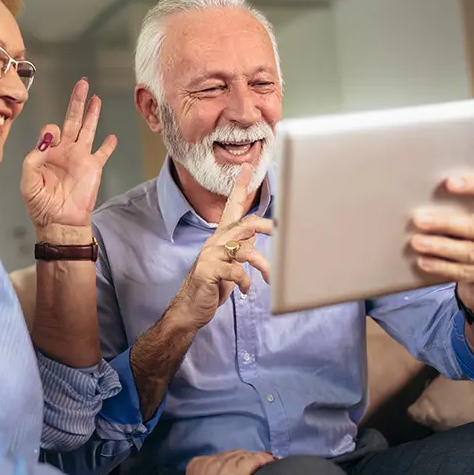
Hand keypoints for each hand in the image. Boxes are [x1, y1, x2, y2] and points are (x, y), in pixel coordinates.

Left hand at [21, 78, 116, 234]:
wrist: (60, 222)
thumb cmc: (41, 205)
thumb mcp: (28, 182)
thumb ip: (32, 160)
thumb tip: (45, 142)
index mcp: (47, 152)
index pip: (50, 130)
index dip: (50, 130)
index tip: (51, 140)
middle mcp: (64, 151)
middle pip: (72, 119)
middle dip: (77, 101)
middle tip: (82, 84)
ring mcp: (80, 158)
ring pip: (88, 129)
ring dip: (92, 113)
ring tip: (96, 97)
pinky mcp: (94, 168)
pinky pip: (102, 153)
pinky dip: (108, 145)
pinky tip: (112, 136)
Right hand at [167, 164, 272, 332]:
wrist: (191, 307)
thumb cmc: (214, 284)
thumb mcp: (232, 263)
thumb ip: (243, 247)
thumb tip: (259, 232)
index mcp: (221, 237)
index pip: (232, 206)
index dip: (240, 186)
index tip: (247, 167)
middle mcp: (215, 242)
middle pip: (245, 224)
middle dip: (267, 226)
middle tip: (282, 230)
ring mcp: (210, 255)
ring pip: (244, 251)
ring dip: (263, 265)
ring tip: (270, 278)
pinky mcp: (208, 271)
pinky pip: (236, 271)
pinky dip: (244, 282)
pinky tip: (243, 290)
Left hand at [411, 173, 473, 317]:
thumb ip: (460, 211)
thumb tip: (423, 204)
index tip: (449, 182)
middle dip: (446, 222)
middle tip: (419, 219)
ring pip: (471, 252)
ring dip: (441, 247)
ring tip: (417, 242)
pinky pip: (468, 272)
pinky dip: (443, 267)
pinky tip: (425, 262)